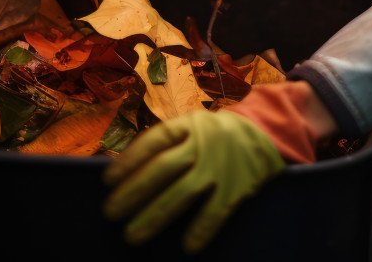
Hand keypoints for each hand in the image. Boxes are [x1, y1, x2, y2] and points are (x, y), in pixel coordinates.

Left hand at [102, 109, 283, 251]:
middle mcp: (203, 144)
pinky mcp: (236, 187)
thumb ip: (166, 144)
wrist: (263, 136)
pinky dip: (201, 229)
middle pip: (163, 169)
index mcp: (189, 125)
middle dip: (134, 192)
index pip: (155, 140)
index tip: (107, 181)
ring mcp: (219, 166)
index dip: (130, 160)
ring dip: (155, 216)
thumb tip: (121, 170)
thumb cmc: (214, 136)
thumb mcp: (192, 127)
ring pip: (183, 193)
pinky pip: (216, 212)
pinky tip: (187, 246)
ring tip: (132, 235)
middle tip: (111, 213)